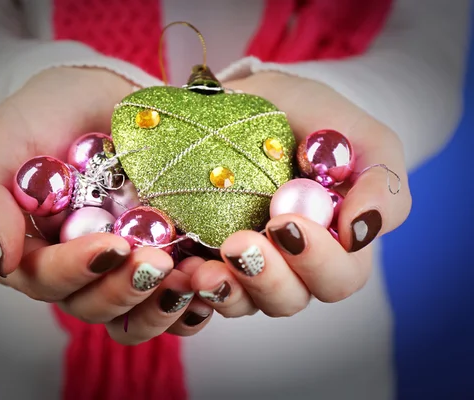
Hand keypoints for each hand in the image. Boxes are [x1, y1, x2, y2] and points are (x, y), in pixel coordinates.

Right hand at [0, 67, 211, 343]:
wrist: (97, 94)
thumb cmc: (42, 116)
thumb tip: (2, 259)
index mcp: (32, 249)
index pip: (45, 279)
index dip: (75, 270)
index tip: (110, 245)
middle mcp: (75, 267)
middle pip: (91, 305)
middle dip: (122, 290)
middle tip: (156, 262)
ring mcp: (118, 266)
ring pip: (130, 314)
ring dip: (158, 304)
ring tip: (186, 278)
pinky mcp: (157, 258)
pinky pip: (170, 301)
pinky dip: (187, 302)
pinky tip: (202, 282)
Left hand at [191, 72, 411, 316]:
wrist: (258, 99)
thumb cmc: (315, 119)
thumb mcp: (360, 137)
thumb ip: (381, 181)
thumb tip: (361, 232)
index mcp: (337, 244)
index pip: (339, 277)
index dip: (317, 261)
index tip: (286, 221)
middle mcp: (294, 264)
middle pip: (290, 299)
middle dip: (266, 277)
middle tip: (239, 244)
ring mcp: (250, 265)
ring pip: (244, 302)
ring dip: (226, 290)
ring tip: (203, 269)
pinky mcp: (211, 258)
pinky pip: (201, 290)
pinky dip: (190, 286)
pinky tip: (180, 270)